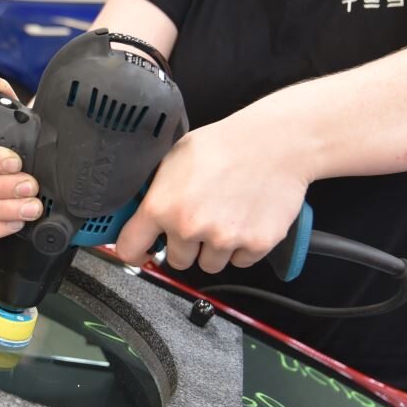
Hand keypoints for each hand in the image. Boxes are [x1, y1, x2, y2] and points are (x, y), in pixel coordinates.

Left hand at [115, 103, 313, 273]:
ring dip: (215, 248)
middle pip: (177, 261)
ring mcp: (224, 239)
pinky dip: (243, 246)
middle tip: (200, 219)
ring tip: (226, 215)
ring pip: (210, 264)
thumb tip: (142, 211)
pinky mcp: (255, 245)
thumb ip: (157, 191)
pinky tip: (245, 218)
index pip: (130, 248)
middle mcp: (190, 227)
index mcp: (163, 206)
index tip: (142, 250)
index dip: (135, 250)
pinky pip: (241, 261)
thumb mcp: (174, 158)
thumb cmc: (225, 144)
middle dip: (186, 246)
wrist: (276, 142)